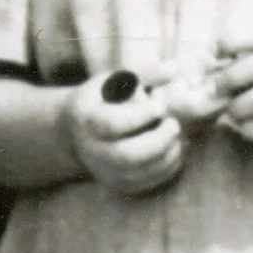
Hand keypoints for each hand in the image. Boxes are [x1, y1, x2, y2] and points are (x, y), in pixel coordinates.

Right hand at [66, 66, 186, 195]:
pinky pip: (146, 183)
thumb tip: (173, 68)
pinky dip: (167, 168)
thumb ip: (144, 74)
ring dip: (166, 155)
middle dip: (158, 141)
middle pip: (126, 156)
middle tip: (174, 124)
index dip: (141, 115)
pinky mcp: (117, 184)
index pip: (114, 124)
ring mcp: (103, 170)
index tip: (160, 105)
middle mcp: (91, 150)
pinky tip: (174, 149)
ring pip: (139, 173)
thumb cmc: (102, 99)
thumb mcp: (115, 80)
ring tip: (176, 136)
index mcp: (87, 119)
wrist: (76, 131)